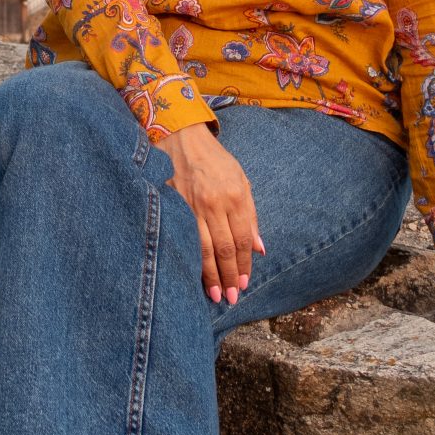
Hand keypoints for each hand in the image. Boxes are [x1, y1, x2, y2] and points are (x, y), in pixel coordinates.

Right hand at [165, 122, 262, 305]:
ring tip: (216, 294)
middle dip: (229, 276)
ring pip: (204, 248)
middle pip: (225, 248)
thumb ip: (251, 215)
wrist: (182, 138)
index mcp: (235, 196)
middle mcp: (215, 203)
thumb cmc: (215, 161)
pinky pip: (184, 238)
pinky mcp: (174, 205)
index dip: (244, 264)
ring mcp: (192, 205)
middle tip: (232, 297)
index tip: (244, 283)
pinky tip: (193, 274)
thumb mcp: (241, 180)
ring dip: (211, 275)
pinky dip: (191, 259)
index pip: (242, 239)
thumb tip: (260, 249)